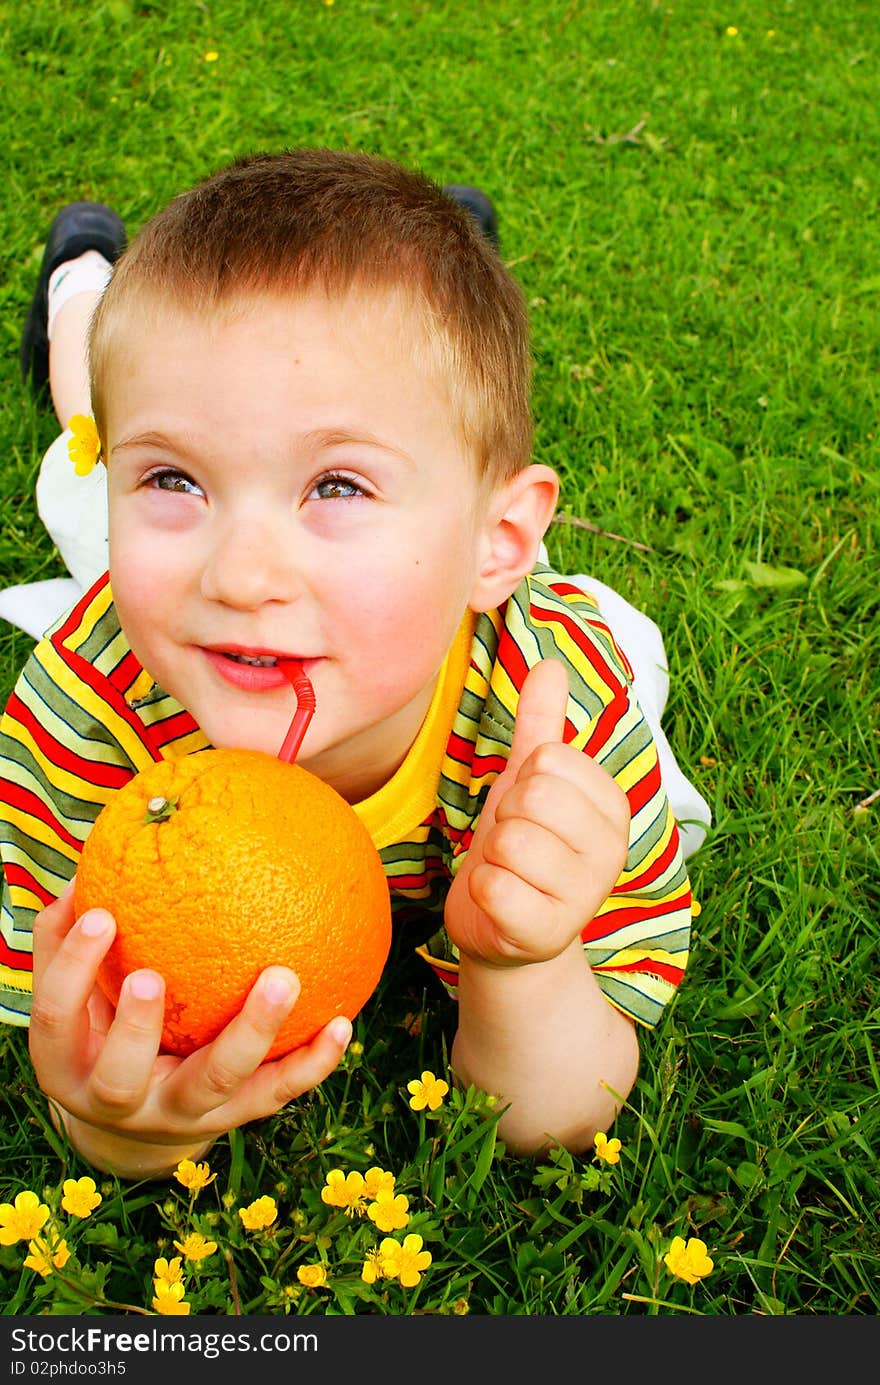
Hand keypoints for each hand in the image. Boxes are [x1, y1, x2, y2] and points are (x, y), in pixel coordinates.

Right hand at [28, 882, 350, 1173]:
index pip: (57, 1019)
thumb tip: (89, 864)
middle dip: (136, 1029)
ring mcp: (182, 1113)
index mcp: (68, 1064)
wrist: (138, 1121)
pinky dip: (313, 1062)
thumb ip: (73, 936)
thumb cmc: (103, 1024)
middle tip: (152, 975)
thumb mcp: (79, 992)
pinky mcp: (234, 1117)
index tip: (102, 914)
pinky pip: (277, 1090)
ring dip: (251, 1033)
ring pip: (217, 1084)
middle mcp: (120, 1100)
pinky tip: (343, 1021)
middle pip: (121, 1078)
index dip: (72, 969)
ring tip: (282, 979)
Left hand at [445, 658, 629, 966]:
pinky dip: (481, 891)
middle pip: (529, 796)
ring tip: (507, 874)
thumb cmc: (519, 849)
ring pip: (508, 841)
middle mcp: (612, 851)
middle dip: (503, 818)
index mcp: (613, 805)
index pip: (547, 759)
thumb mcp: (528, 782)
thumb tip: (550, 663)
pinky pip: (493, 886)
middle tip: (512, 846)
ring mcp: (585, 897)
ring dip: (490, 857)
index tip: (528, 813)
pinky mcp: (547, 935)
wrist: (505, 930)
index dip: (520, 782)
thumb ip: (542, 724)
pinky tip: (499, 904)